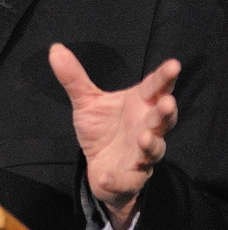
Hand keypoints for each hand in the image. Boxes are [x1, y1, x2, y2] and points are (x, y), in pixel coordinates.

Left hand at [48, 43, 179, 229]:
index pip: (154, 88)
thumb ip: (74, 77)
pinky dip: (116, 179)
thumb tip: (55, 48)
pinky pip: (126, 180)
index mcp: (139, 104)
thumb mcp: (86, 102)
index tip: (174, 64)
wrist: (101, 167)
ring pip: (153, 149)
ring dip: (150, 144)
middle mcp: (146, 128)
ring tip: (143, 137)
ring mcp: (141, 154)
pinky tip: (106, 176)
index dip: (165, 77)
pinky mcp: (130, 178)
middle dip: (165, 112)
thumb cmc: (103, 128)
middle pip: (161, 119)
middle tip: (168, 102)